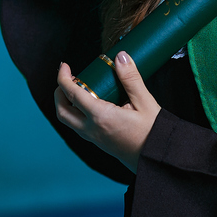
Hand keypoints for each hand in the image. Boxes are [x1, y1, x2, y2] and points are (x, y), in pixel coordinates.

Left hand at [54, 51, 161, 172]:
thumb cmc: (154, 133)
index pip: (72, 95)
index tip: (64, 66)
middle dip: (59, 93)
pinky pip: (79, 127)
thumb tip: (120, 57)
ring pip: (69, 121)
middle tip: (67, 78)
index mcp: (101, 117)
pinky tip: (89, 105)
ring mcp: (94, 139)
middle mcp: (92, 130)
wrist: (157, 159)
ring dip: (66, 104)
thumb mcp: (145, 102)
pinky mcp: (99, 143)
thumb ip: (131, 78)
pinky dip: (76, 113)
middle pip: (62, 111)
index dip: (64, 78)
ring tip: (78, 89)